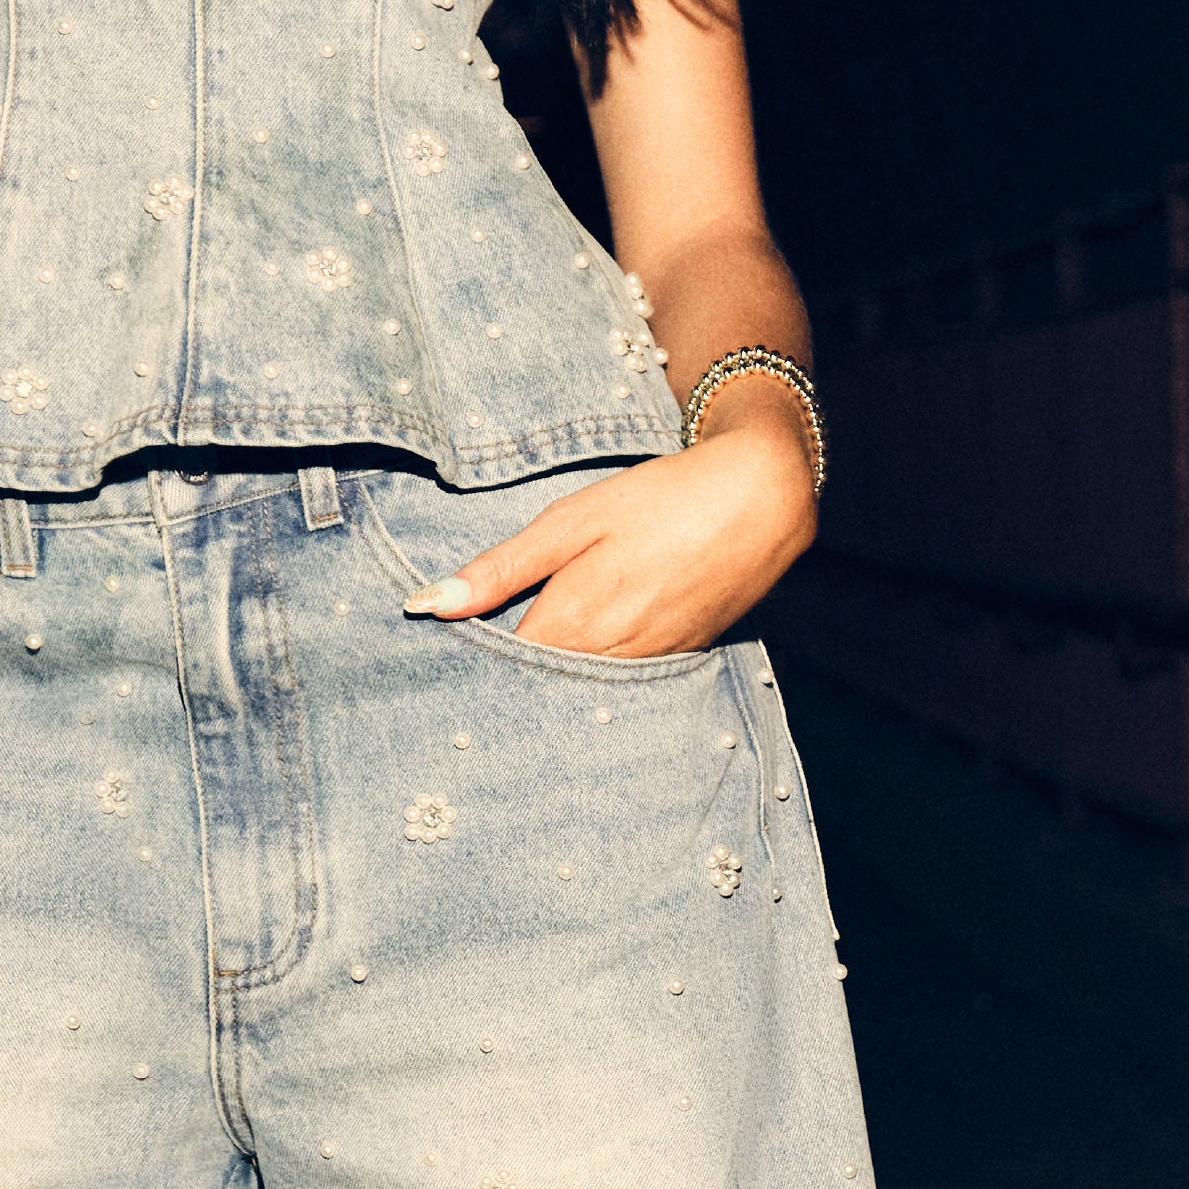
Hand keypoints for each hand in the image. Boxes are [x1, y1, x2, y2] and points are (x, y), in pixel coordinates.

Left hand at [401, 425, 814, 659]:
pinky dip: (596, 671)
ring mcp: (646, 666)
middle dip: (506, 679)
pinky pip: (619, 680)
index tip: (441, 660)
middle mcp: (607, 660)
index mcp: (570, 626)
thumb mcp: (570, 522)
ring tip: (526, 658)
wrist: (761, 500)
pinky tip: (588, 649)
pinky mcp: (676, 660)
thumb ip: (499, 570)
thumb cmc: (660, 500)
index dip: (467, 664)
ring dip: (552, 679)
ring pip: (579, 688)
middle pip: (537, 688)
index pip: (498, 672)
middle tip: (468, 671)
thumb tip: (427, 606)